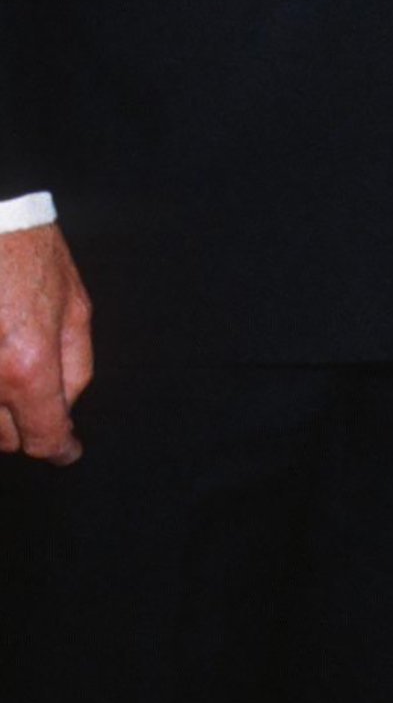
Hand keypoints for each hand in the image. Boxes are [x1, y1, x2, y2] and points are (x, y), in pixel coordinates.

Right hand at [0, 225, 92, 461]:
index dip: (58, 447)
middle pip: (6, 439)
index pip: (43, 437)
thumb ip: (76, 364)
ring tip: (9, 358)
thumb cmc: (27, 252)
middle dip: (25, 422)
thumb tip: (67, 409)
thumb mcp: (75, 305)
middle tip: (33, 386)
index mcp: (27, 366)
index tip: (65, 449)